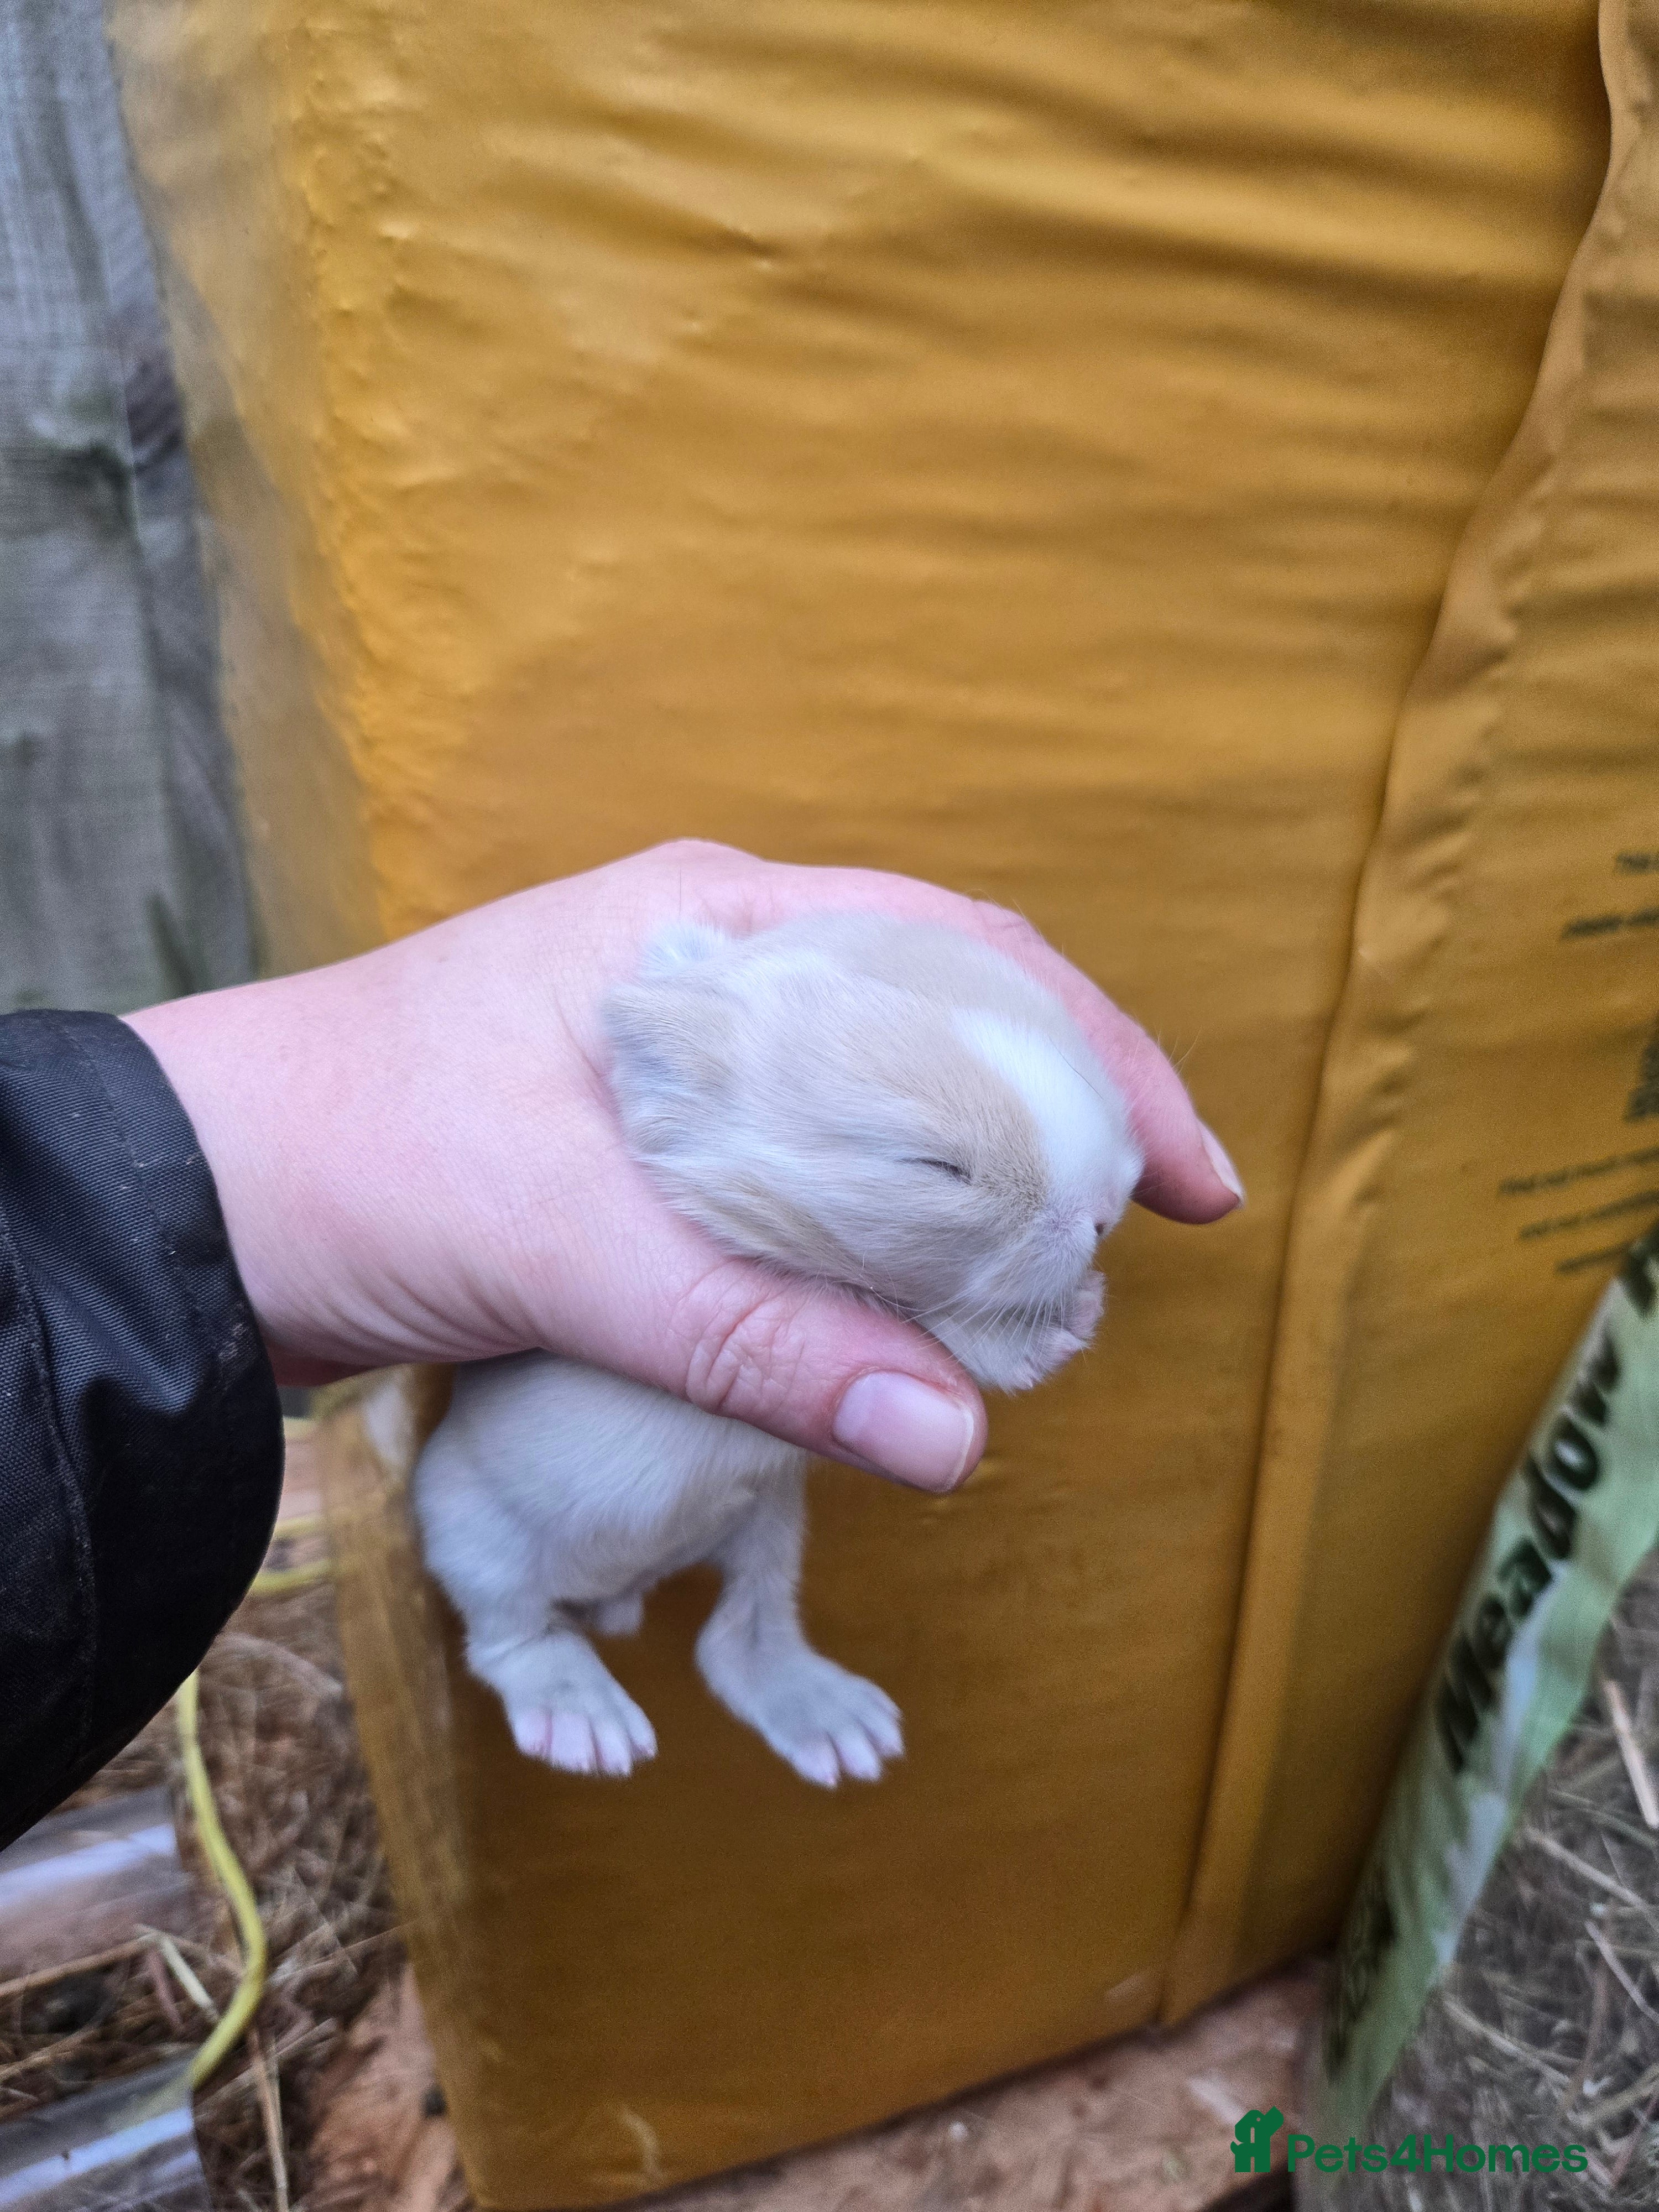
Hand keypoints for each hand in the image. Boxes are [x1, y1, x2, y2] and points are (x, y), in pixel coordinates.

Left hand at [125, 841, 1241, 1493]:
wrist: (191, 1203)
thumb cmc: (354, 1158)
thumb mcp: (564, 1244)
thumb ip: (755, 1336)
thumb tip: (954, 1438)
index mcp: (711, 926)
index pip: (962, 957)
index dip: (1100, 1056)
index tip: (1189, 1176)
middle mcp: (713, 968)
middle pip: (942, 1021)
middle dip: (1056, 1120)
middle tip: (1135, 1236)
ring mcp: (682, 1050)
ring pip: (879, 1099)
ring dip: (969, 1181)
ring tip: (1047, 1278)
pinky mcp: (646, 1139)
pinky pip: (807, 1167)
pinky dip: (878, 1229)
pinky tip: (912, 1297)